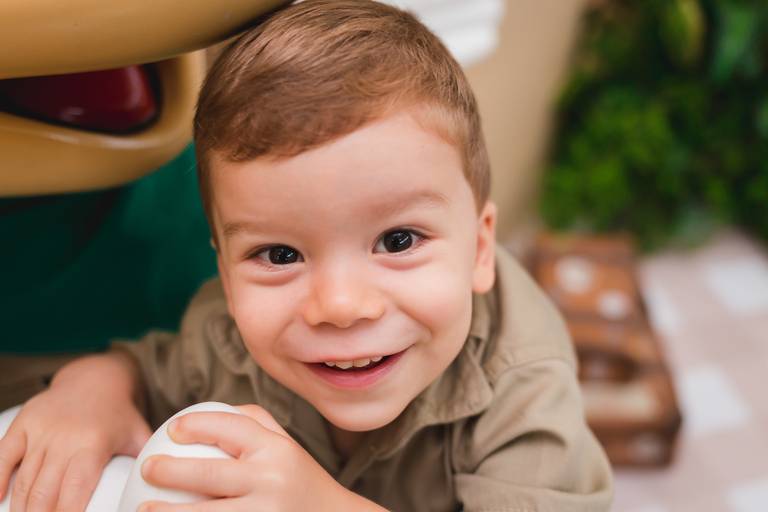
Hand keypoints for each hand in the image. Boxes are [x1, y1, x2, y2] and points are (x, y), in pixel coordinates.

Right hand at [0, 354, 151, 511]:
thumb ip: (145, 463)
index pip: (74, 491)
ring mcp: (40, 430)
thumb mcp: (138, 436)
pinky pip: (2, 455)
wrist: (96, 377)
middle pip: (44, 491)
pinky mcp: (23, 423)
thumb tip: (155, 488)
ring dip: (21, 507)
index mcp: (93, 444)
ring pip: (24, 479)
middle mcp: (64, 438)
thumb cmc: (118, 414)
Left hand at [139, 405, 385, 511]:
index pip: (231, 427)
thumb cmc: (301, 479)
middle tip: (148, 469)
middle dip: (169, 472)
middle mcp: (271, 480)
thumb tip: (206, 414)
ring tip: (143, 510)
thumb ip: (254, 422)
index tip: (172, 431)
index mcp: (277, 449)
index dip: (196, 425)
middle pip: (208, 475)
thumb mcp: (287, 445)